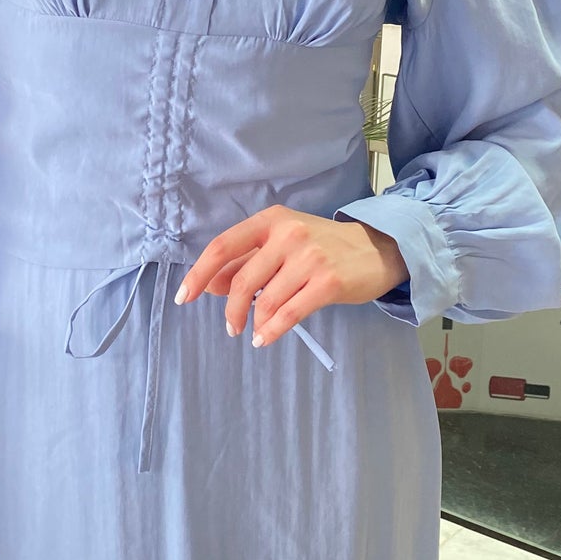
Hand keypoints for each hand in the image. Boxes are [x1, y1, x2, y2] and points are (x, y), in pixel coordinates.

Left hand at [174, 205, 409, 347]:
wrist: (377, 249)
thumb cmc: (322, 247)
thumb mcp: (282, 245)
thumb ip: (247, 261)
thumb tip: (210, 284)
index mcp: (271, 220)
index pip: (223, 247)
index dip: (199, 274)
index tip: (184, 297)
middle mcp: (288, 234)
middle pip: (242, 280)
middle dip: (230, 310)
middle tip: (230, 327)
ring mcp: (310, 258)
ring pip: (265, 300)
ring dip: (253, 323)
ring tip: (253, 332)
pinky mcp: (328, 282)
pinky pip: (289, 313)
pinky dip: (271, 331)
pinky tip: (264, 339)